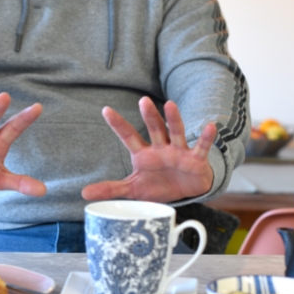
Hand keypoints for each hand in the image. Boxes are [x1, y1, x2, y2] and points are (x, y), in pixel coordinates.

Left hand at [81, 96, 215, 202]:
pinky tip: (210, 126)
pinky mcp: (195, 159)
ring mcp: (178, 152)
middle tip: (143, 101)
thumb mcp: (133, 189)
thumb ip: (110, 189)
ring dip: (174, 119)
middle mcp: (160, 148)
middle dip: (149, 115)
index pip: (128, 136)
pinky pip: (201, 147)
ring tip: (170, 104)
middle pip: (154, 129)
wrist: (186, 192)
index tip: (105, 110)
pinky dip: (205, 138)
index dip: (118, 124)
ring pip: (175, 132)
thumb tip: (83, 193)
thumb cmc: (159, 185)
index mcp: (143, 154)